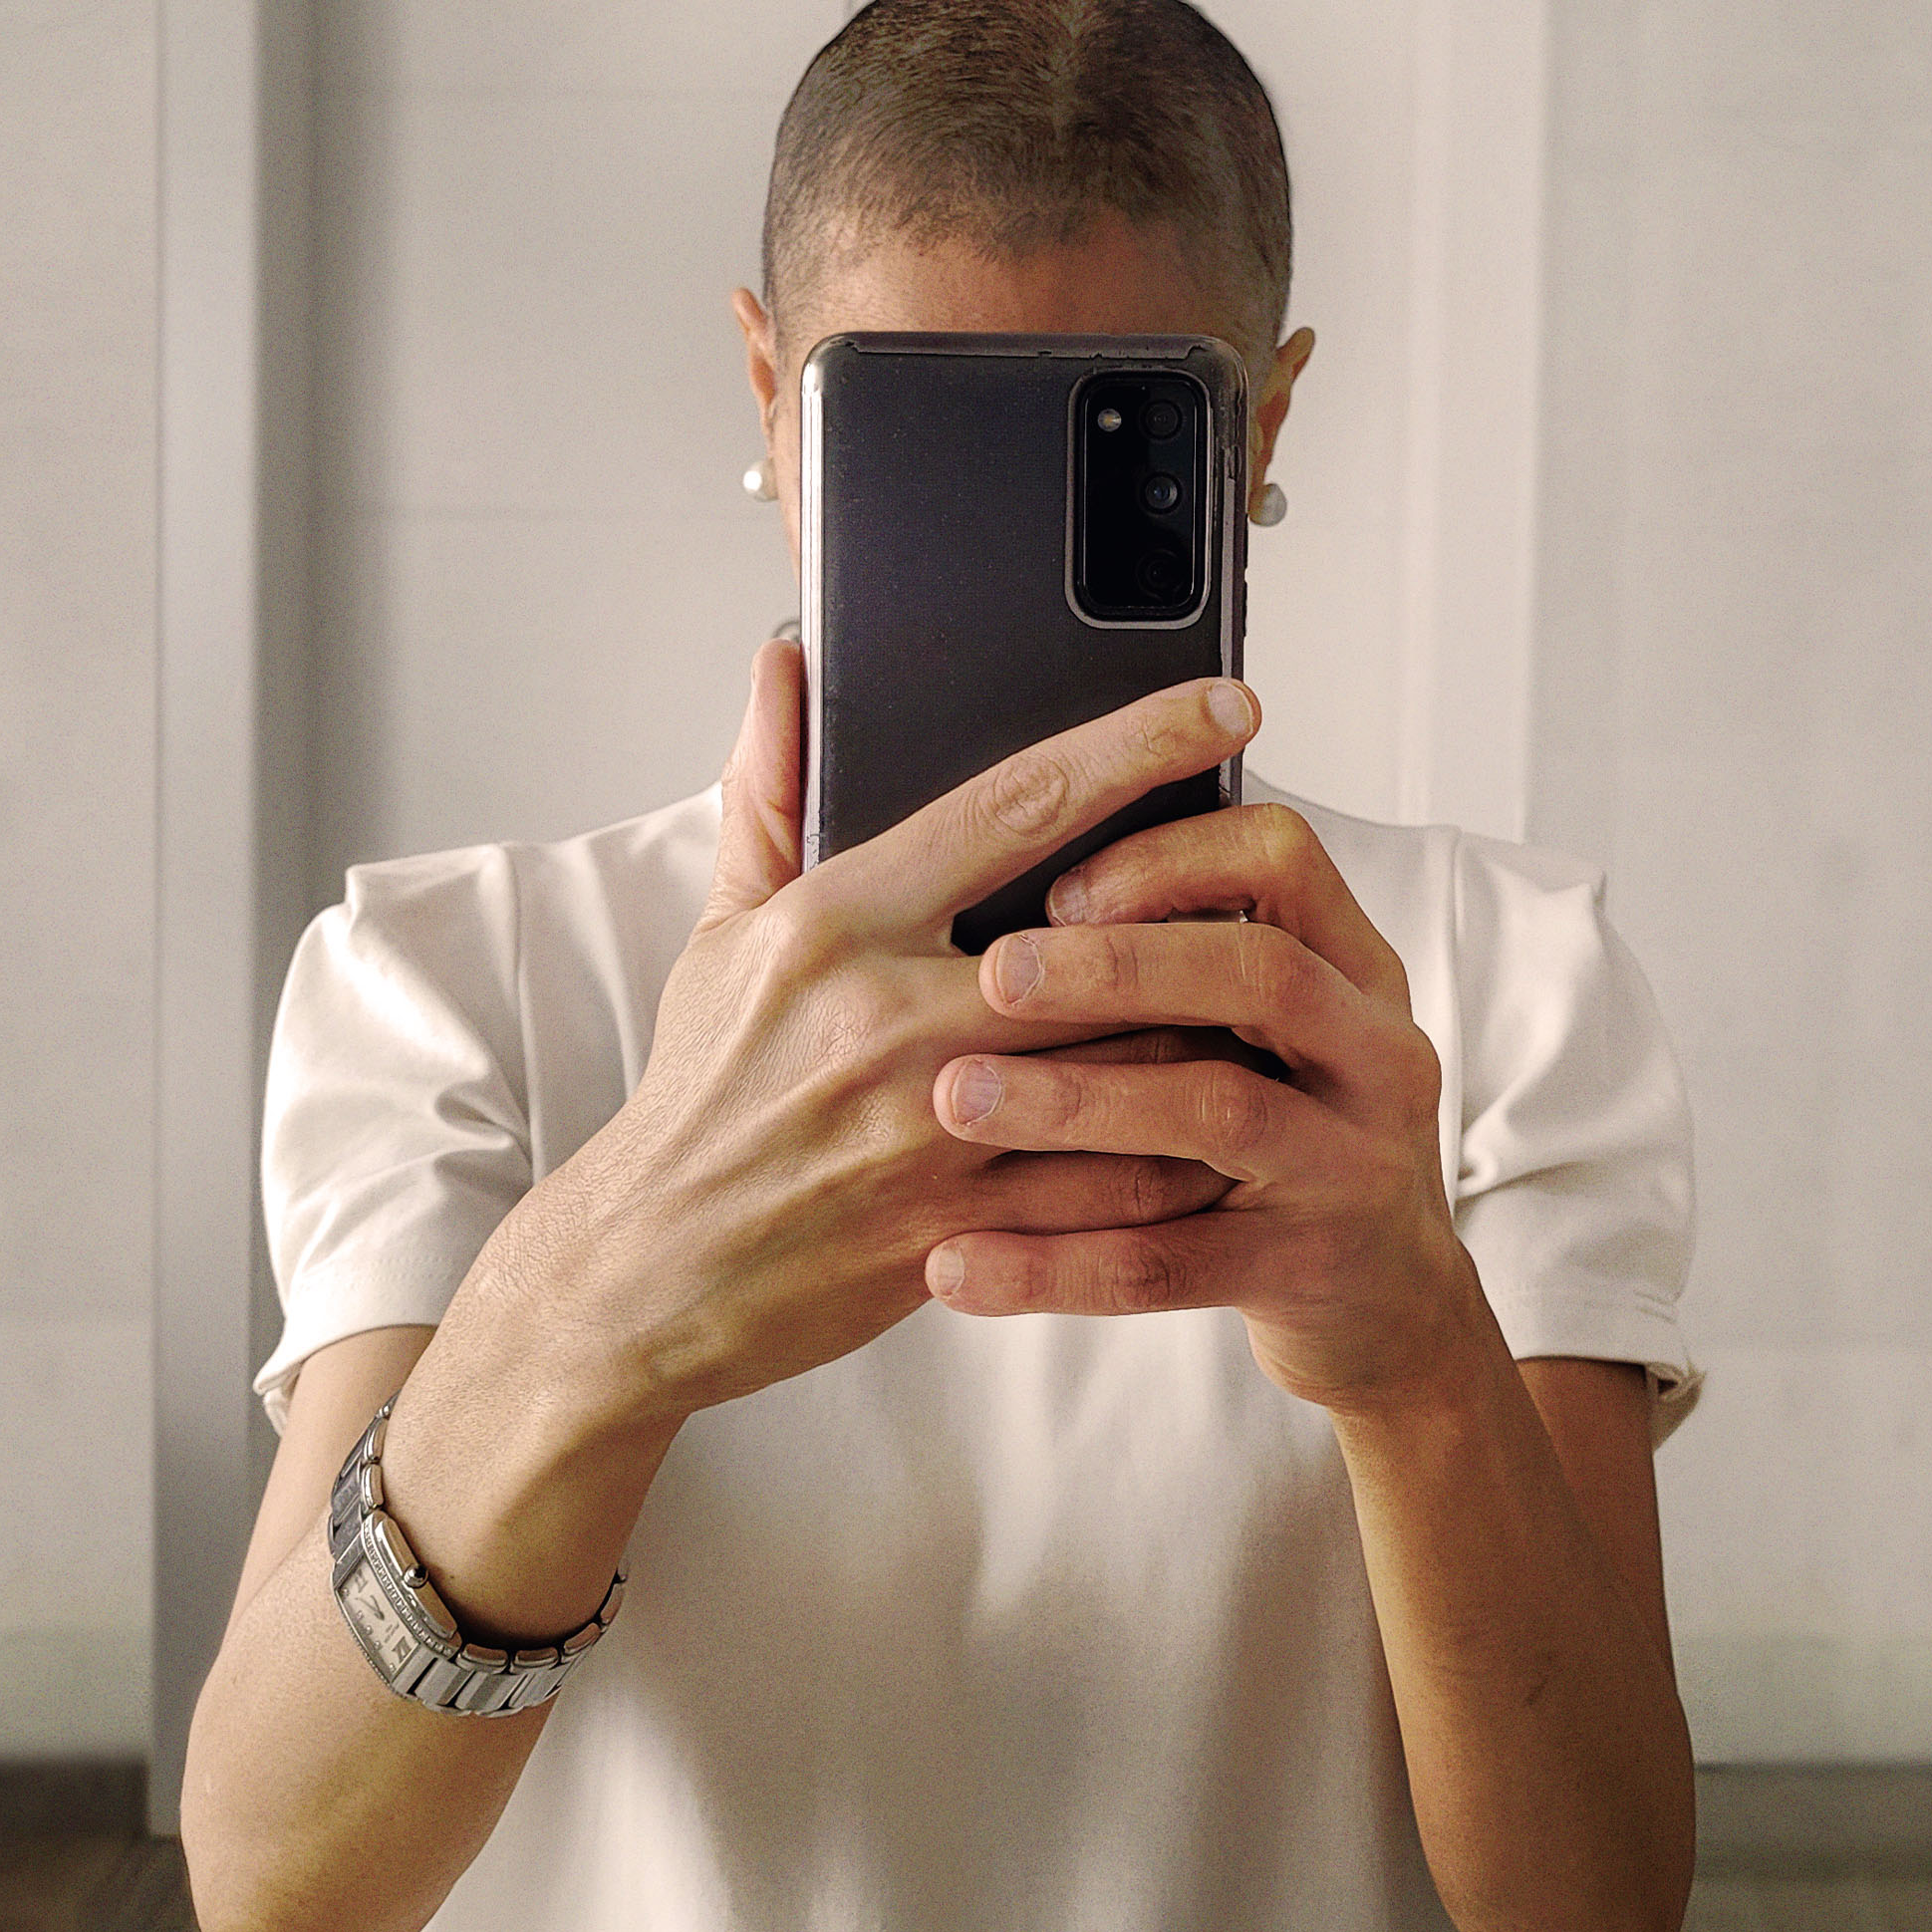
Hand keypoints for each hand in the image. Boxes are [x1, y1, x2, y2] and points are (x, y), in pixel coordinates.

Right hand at [472, 645, 1256, 1434]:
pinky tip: (1228, 1126)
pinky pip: (1111, 1186)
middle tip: (1280, 883)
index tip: (1225, 706)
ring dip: (1212, 1033)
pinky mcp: (959, 1225)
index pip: (1012, 803)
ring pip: (1130, 1065)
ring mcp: (930, 1129)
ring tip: (1273, 1002)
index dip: (1135, 745)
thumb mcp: (721, 931)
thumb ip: (772, 791)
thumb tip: (789, 662)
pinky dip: (1182, 1155)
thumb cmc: (703, 1091)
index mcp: (837, 923)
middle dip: (1207, 909)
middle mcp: (888, 1017)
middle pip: (1105, 940)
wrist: (651, 1269)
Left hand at [924, 797, 1478, 1416]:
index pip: (1282, 858)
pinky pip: (1167, 1264)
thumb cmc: (1289, 1134)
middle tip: (994, 974)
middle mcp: (1373, 1054)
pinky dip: (1051, 1264)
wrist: (1391, 1302)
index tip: (1056, 886)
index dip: (1168, 856)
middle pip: (1260, 974)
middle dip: (1118, 966)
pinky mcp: (1303, 1269)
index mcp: (1354, 968)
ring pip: (1217, 1111)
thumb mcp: (1274, 1033)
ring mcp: (1350, 1165)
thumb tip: (1006, 888)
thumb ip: (1187, 961)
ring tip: (955, 1098)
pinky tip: (952, 1265)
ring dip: (1075, 1100)